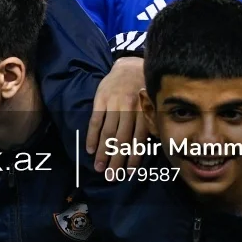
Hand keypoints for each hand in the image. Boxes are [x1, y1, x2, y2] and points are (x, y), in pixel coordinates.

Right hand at [87, 57, 148, 171]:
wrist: (130, 65)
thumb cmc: (143, 89)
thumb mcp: (151, 104)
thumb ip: (148, 123)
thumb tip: (146, 147)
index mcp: (144, 113)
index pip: (138, 140)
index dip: (133, 158)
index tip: (128, 173)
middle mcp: (129, 110)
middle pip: (122, 140)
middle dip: (116, 160)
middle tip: (111, 176)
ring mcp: (114, 104)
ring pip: (108, 132)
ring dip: (103, 152)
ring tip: (99, 167)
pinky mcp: (101, 99)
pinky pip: (96, 120)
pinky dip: (92, 136)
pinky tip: (90, 149)